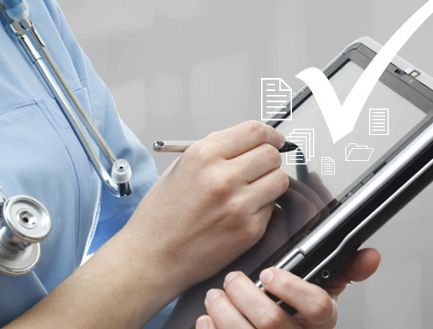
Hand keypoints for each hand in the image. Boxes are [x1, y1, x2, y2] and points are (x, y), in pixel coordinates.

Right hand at [124, 121, 288, 285]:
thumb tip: (239, 142)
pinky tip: (244, 211)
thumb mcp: (177, 169)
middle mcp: (222, 178)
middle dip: (270, 158)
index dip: (270, 134)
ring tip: (255, 189)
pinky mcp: (249, 230)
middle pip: (271, 154)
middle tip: (263, 166)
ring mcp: (238, 205)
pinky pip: (272, 207)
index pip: (254, 131)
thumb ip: (211, 151)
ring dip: (272, 181)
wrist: (152, 257)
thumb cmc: (160, 218)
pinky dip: (264, 206)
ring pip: (279, 180)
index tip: (274, 139)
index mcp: (203, 156)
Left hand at [196, 248, 381, 328]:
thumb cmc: (297, 316)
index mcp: (321, 323)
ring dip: (223, 310)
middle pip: (271, 321)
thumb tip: (371, 255)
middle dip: (244, 294)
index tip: (270, 273)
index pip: (317, 307)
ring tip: (215, 295)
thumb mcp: (324, 293)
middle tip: (233, 279)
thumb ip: (346, 271)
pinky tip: (209, 318)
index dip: (292, 288)